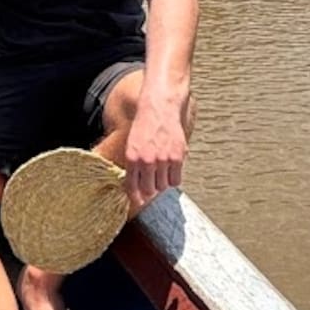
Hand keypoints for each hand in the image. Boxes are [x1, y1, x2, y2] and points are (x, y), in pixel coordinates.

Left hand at [122, 94, 189, 210]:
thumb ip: (134, 164)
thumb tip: (136, 185)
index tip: (137, 201)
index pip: (132, 186)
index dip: (135, 197)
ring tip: (161, 171)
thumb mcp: (131, 144)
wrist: (159, 108)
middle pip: (149, 190)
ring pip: (163, 186)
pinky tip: (171, 170)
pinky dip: (173, 178)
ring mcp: (163, 160)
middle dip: (149, 190)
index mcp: (132, 158)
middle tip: (151, 183)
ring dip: (161, 183)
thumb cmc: (145, 125)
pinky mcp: (178, 158)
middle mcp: (147, 161)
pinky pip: (176, 181)